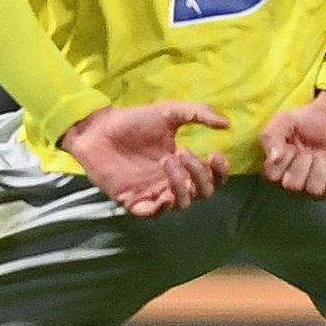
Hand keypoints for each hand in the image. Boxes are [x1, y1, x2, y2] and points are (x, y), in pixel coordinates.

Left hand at [65, 100, 229, 217]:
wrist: (98, 128)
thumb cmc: (133, 121)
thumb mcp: (170, 112)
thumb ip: (199, 113)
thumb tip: (227, 123)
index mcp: (184, 165)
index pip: (213, 178)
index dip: (220, 171)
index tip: (215, 154)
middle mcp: (172, 182)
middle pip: (202, 193)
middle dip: (199, 174)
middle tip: (183, 152)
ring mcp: (153, 193)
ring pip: (182, 203)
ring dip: (181, 183)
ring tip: (167, 159)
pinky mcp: (133, 201)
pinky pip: (154, 213)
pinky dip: (163, 206)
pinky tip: (163, 191)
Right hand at [260, 89, 325, 200]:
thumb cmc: (311, 120)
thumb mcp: (284, 121)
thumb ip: (271, 136)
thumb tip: (273, 158)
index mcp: (280, 168)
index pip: (272, 176)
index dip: (282, 160)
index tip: (291, 146)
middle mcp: (297, 182)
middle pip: (292, 186)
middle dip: (302, 164)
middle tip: (310, 151)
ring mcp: (319, 187)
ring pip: (313, 191)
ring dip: (320, 169)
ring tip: (324, 155)